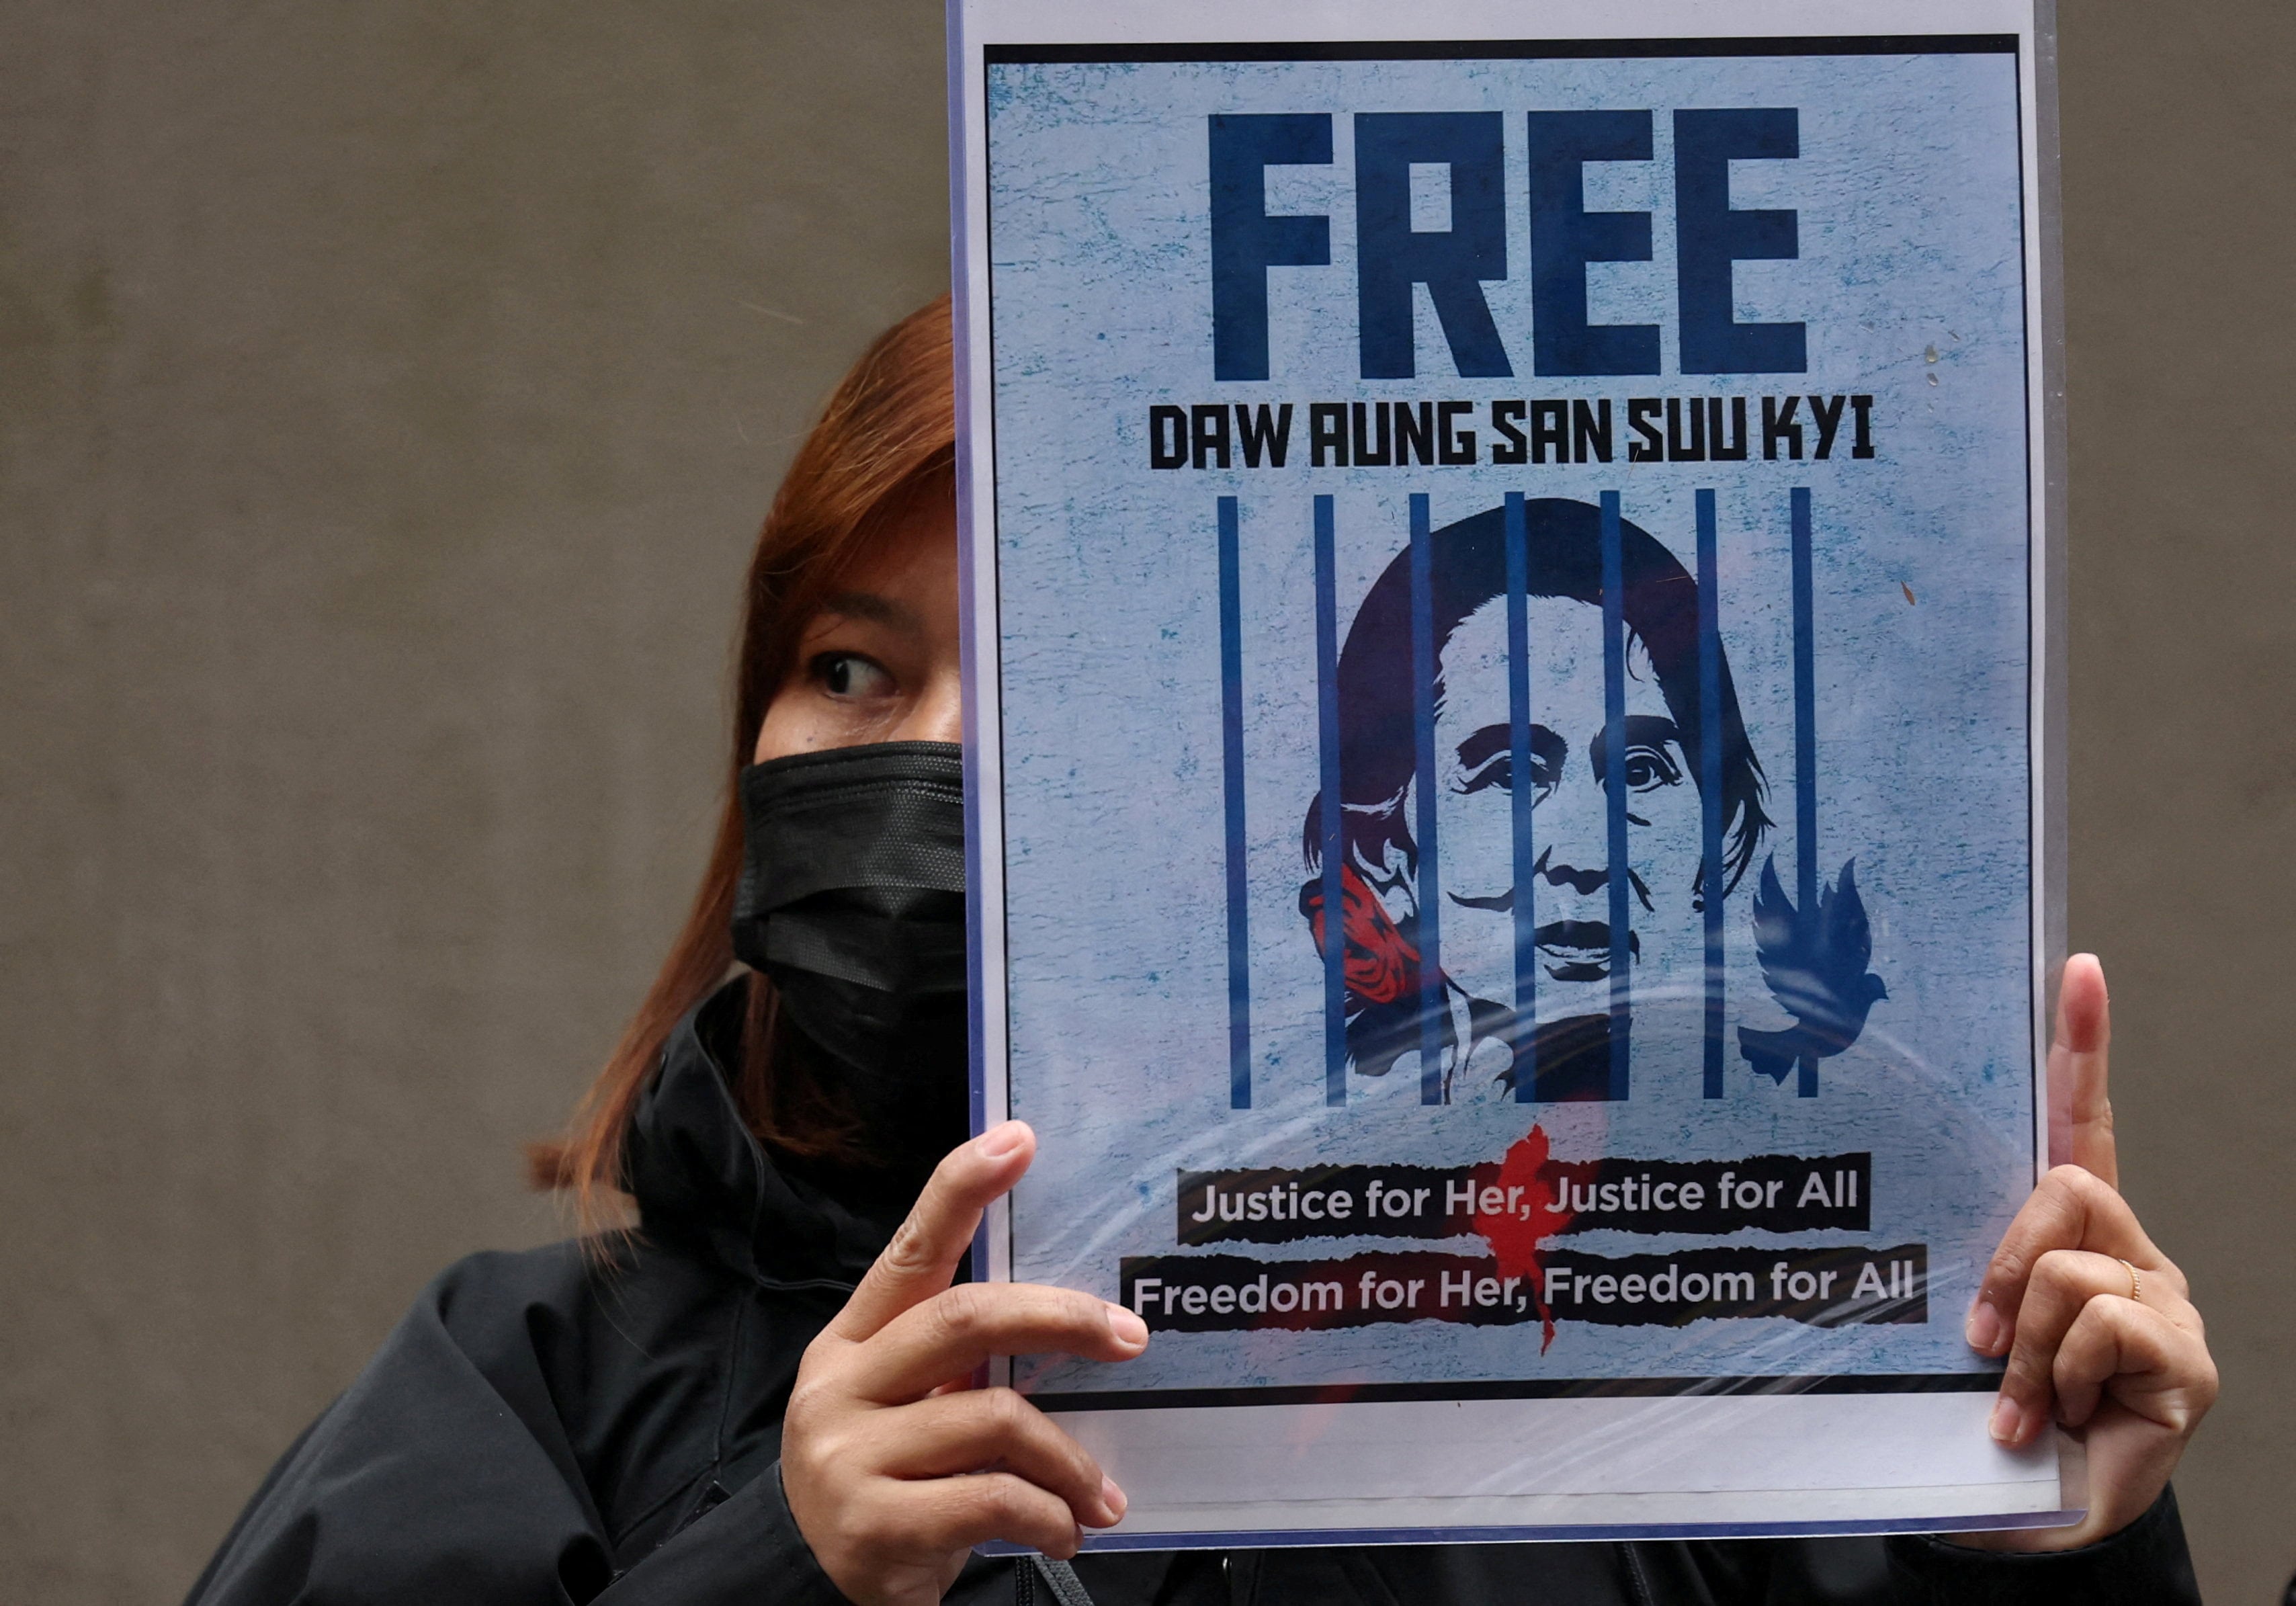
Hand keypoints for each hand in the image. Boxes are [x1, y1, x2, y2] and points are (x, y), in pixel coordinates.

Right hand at [781, 1121, 1146, 1604]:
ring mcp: (848, 1455)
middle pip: (966, 1318)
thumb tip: (1074, 1322)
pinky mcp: (871, 1524)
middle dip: (1061, 1317)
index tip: (1019, 1140)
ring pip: (994, 1417)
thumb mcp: (908, 1411)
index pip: (912, 1249)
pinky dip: (1048, 1515)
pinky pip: (993, 1498)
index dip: (962, 1188)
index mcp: (853, 1341)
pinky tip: (1065, 1533)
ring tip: (1099, 1495)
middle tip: (1130, 1337)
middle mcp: (840, 1385)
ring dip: (1069, 1461)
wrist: (804, 1587)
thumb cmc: (887, 1484)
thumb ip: (961, 1365)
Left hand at [1953, 954, 2216, 1550]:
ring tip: (2015, 1398)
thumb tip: (1856, 1236)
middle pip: (2065, 1185)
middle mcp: (2124, 1250)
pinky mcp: (2185, 1360)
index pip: (2078, 1121)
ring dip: (2029, 1338)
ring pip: (2075, 1262)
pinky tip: (2048, 1419)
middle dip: (2007, 1257)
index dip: (2079, 1045)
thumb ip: (1934, 1274)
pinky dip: (2060, 1376)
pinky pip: (2106, 1322)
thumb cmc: (1976, 1418)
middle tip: (1979, 1337)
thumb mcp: (1945, 1331)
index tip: (2076, 966)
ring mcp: (2162, 1302)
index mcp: (2065, 1232)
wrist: (2027, 1517)